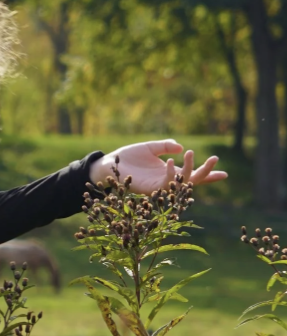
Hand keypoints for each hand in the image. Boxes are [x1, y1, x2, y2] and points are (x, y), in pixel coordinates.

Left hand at [89, 140, 227, 194]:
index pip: (193, 174)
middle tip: (215, 159)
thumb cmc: (129, 156)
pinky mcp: (150, 189)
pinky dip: (171, 173)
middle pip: (193, 180)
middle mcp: (167, 180)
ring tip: (192, 153)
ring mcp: (160, 186)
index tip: (225, 173)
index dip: (208, 173)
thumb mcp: (150, 147)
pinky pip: (166, 184)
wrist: (110, 164)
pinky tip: (171, 161)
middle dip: (206, 172)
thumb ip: (165, 146)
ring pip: (183, 182)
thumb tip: (181, 147)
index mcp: (170, 171)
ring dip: (190, 168)